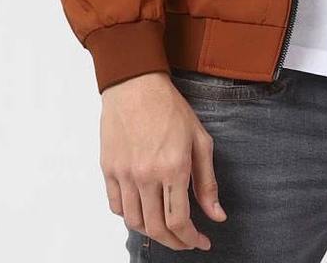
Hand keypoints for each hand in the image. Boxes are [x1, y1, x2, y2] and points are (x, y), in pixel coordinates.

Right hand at [100, 71, 226, 250]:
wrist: (135, 85)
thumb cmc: (170, 107)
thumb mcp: (199, 139)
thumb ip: (207, 181)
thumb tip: (217, 216)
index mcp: (173, 168)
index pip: (179, 221)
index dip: (191, 239)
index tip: (201, 242)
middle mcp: (147, 175)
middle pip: (157, 228)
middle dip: (175, 242)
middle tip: (186, 242)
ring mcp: (125, 174)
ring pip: (135, 222)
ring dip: (152, 233)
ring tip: (166, 229)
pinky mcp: (109, 169)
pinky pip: (116, 206)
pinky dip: (130, 217)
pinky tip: (143, 211)